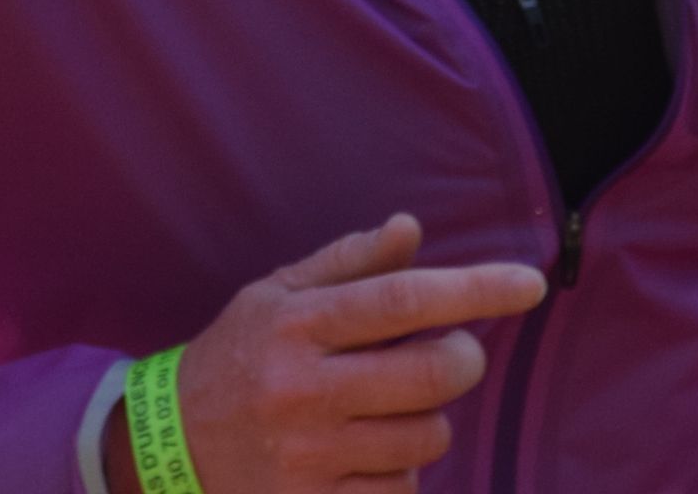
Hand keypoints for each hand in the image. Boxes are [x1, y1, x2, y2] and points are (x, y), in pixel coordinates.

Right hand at [105, 211, 546, 493]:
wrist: (168, 448)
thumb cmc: (236, 357)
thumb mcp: (274, 295)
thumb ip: (347, 263)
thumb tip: (412, 230)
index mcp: (295, 325)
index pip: (404, 300)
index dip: (475, 289)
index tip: (529, 283)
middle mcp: (302, 390)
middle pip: (432, 376)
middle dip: (463, 360)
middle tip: (455, 354)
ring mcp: (308, 457)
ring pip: (426, 438)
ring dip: (428, 419)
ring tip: (393, 408)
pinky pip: (401, 491)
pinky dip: (402, 471)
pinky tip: (370, 455)